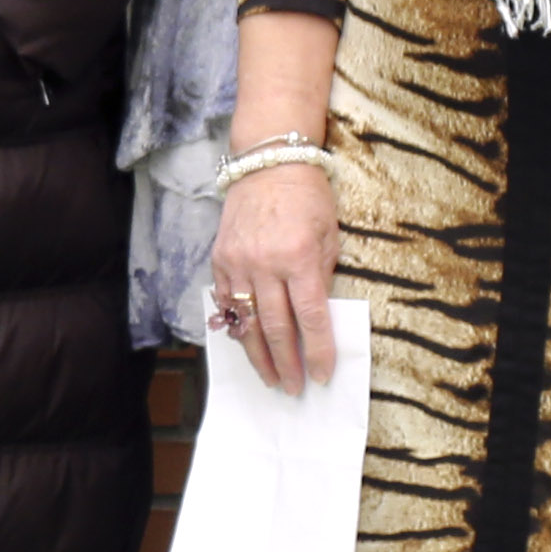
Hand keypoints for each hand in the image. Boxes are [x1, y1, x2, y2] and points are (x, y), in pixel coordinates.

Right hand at [203, 165, 341, 390]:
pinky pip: (226, 302)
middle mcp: (266, 263)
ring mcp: (238, 262)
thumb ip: (323, 277)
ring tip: (270, 379)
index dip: (318, 351)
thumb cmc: (308, 198)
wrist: (268, 163)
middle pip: (276, 327)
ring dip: (259, 356)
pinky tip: (247, 345)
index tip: (323, 375)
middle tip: (294, 388)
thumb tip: (318, 319)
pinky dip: (237, 327)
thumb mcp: (330, 235)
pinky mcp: (220, 259)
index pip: (310, 317)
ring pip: (247, 321)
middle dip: (287, 363)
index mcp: (300, 257)